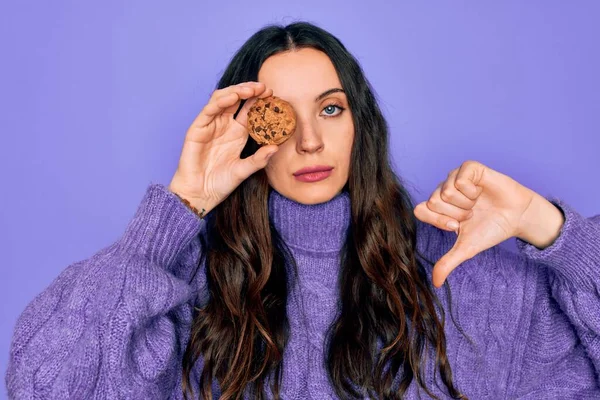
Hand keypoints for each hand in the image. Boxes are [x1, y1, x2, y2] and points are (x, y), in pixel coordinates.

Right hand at [168, 81, 278, 212]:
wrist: (200, 195)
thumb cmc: (220, 184)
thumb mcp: (243, 170)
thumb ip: (259, 160)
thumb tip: (276, 148)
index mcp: (238, 133)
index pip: (250, 110)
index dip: (260, 101)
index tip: (273, 95)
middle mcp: (225, 126)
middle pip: (237, 100)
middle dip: (251, 91)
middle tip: (265, 88)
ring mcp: (211, 125)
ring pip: (223, 99)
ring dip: (237, 91)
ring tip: (252, 89)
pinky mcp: (197, 128)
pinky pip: (209, 110)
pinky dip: (221, 100)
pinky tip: (233, 96)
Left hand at [413, 160, 538, 287]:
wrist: (517, 217)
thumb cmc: (490, 229)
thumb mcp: (466, 248)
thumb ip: (448, 262)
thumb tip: (436, 283)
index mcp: (437, 207)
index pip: (421, 210)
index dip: (440, 220)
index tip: (457, 226)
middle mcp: (443, 190)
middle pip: (434, 201)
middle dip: (457, 213)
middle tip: (471, 214)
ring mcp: (455, 177)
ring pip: (446, 191)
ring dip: (467, 203)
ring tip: (477, 204)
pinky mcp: (470, 168)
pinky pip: (460, 178)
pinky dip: (473, 190)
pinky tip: (481, 192)